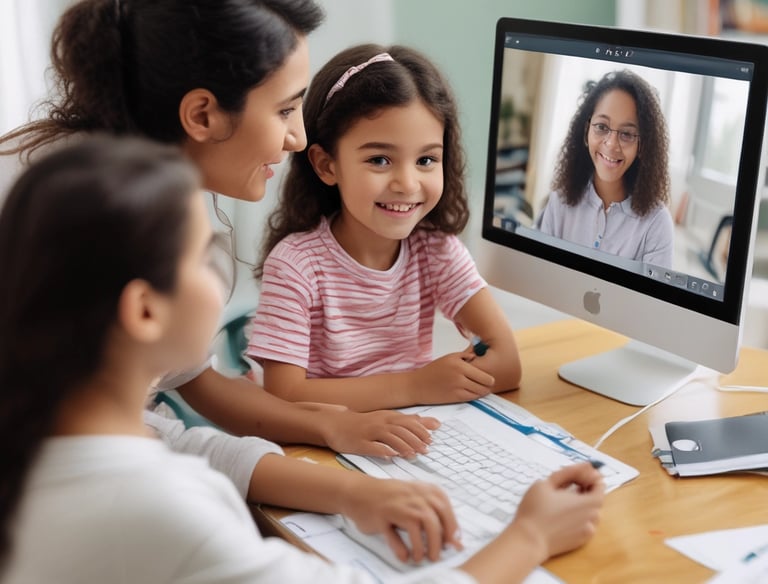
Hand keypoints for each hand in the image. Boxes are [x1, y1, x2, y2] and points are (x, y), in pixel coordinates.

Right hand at [318, 406, 439, 457]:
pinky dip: (383, 451)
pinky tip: (391, 456)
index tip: (431, 440)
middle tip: (425, 450)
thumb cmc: (365, 423)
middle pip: (401, 429)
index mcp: (387, 417)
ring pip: (389, 437)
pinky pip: (372, 447)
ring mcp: (369, 432)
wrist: (335, 423)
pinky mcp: (359, 443)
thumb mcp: (387, 418)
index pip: (408, 422)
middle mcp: (380, 423)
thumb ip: (409, 421)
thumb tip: (434, 423)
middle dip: (415, 439)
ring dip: (402, 445)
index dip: (421, 430)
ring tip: (412, 455)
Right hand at [342, 477, 461, 562]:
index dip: (451, 529)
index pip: (445, 509)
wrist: (360, 491)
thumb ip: (436, 517)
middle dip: (437, 542)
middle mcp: (411, 496)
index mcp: (424, 490)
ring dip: (420, 546)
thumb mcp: (416, 500)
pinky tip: (405, 557)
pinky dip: (400, 549)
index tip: (453, 544)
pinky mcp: (380, 517)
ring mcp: (395, 506)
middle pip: (432, 520)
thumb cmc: (392, 498)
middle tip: (436, 556)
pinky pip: (393, 535)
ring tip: (420, 558)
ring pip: (415, 526)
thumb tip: (457, 542)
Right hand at [410, 352, 495, 403]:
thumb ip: (465, 356)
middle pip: (485, 385)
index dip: (489, 377)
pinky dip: (474, 395)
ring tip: (479, 387)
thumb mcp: (449, 358)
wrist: (417, 385)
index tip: (489, 377)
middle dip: (487, 385)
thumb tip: (480, 355)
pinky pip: (471, 398)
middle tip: (487, 383)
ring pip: (479, 393)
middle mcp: (460, 377)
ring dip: (482, 391)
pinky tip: (471, 391)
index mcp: (460, 365)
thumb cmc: (433, 370)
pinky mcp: (455, 398)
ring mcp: (458, 389)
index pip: (485, 375)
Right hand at [512, 462, 604, 558]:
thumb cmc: (535, 511)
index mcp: (588, 502)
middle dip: (585, 488)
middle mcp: (593, 517)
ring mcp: (588, 530)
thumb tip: (584, 466)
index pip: (600, 484)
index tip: (575, 474)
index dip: (589, 476)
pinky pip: (585, 524)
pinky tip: (562, 515)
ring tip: (563, 500)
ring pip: (590, 511)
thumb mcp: (548, 483)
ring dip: (582, 503)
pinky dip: (578, 516)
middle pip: (596, 498)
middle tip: (566, 484)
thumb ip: (568, 473)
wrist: (529, 540)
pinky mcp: (581, 541)